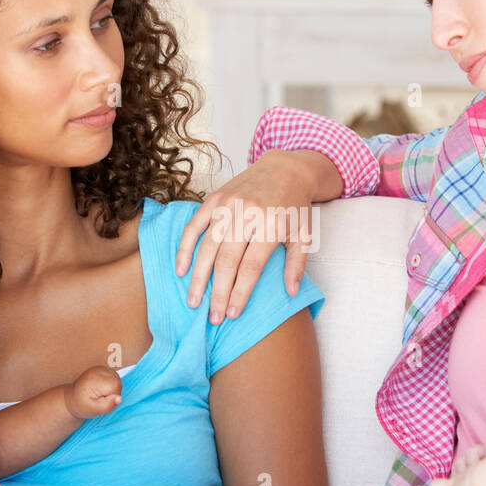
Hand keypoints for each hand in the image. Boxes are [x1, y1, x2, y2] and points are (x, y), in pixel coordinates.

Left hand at [65, 365, 122, 419]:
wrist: (72, 398)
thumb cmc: (81, 405)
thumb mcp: (93, 410)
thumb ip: (107, 406)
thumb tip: (119, 399)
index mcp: (95, 379)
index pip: (115, 386)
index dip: (112, 397)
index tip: (101, 400)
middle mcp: (99, 370)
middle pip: (118, 382)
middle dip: (113, 394)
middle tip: (99, 398)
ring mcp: (101, 368)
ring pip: (118, 380)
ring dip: (113, 390)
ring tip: (100, 394)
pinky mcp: (104, 369)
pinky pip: (115, 378)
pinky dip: (112, 386)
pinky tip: (102, 390)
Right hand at [175, 150, 324, 323]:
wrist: (286, 168)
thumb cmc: (295, 207)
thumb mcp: (305, 235)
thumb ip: (297, 264)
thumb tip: (290, 292)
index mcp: (271, 225)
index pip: (250, 267)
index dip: (239, 292)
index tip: (231, 313)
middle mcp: (247, 213)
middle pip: (226, 260)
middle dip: (217, 292)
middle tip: (211, 317)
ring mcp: (228, 204)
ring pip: (207, 246)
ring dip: (198, 276)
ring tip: (193, 301)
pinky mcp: (214, 198)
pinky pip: (194, 225)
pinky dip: (184, 248)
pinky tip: (181, 270)